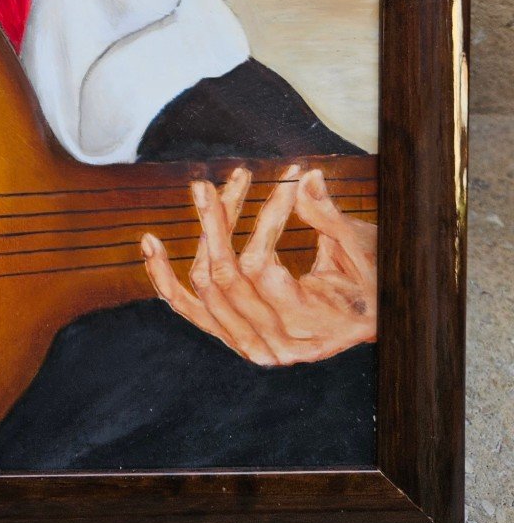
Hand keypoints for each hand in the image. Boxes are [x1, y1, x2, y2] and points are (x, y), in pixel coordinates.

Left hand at [140, 165, 376, 365]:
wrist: (371, 318)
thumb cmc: (373, 280)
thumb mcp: (363, 249)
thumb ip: (329, 217)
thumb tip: (304, 177)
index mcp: (313, 327)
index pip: (262, 268)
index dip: (266, 219)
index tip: (284, 176)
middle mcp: (276, 346)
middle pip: (226, 277)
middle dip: (217, 223)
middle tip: (209, 182)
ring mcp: (250, 346)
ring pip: (205, 287)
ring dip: (202, 234)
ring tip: (203, 191)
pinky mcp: (232, 336)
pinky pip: (188, 308)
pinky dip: (163, 278)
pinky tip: (149, 243)